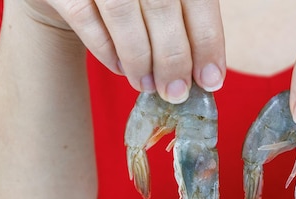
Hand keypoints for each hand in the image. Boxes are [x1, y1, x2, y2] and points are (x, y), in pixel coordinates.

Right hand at [23, 0, 225, 102]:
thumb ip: (185, 23)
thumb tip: (207, 75)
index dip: (206, 41)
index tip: (211, 80)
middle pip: (161, 5)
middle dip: (173, 57)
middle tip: (176, 92)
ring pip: (122, 12)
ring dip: (139, 58)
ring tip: (149, 85)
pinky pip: (85, 18)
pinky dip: (107, 50)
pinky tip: (122, 68)